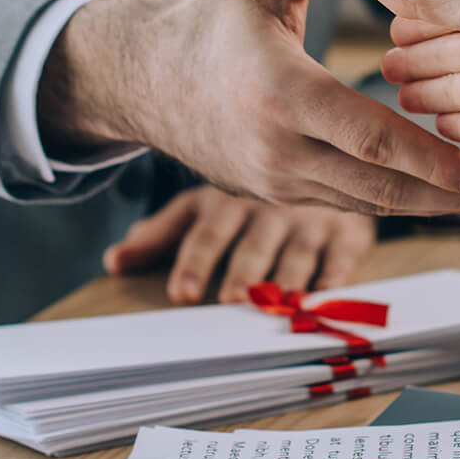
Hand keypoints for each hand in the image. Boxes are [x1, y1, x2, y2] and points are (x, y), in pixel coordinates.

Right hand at [38, 0, 459, 216]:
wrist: (139, 77)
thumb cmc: (206, 18)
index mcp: (282, 95)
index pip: (375, 139)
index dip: (437, 162)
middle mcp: (279, 151)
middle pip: (383, 188)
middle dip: (454, 196)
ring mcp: (274, 181)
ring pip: (367, 203)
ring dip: (431, 204)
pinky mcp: (273, 194)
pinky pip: (344, 202)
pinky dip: (392, 199)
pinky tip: (437, 191)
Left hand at [104, 186, 375, 304]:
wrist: (317, 155)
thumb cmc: (248, 197)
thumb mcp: (203, 205)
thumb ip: (160, 234)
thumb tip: (112, 263)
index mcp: (229, 203)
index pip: (207, 234)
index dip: (195, 263)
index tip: (183, 293)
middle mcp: (268, 209)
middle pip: (253, 246)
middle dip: (244, 273)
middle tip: (235, 299)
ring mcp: (310, 218)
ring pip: (297, 253)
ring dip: (290, 279)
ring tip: (283, 303)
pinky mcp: (348, 229)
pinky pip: (343, 253)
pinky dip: (338, 272)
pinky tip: (329, 291)